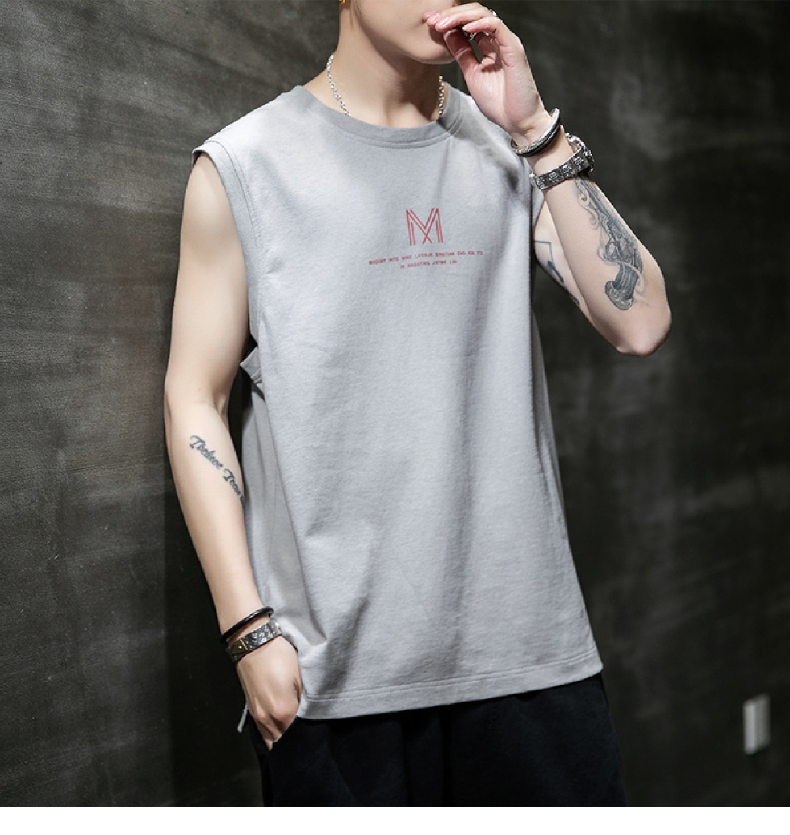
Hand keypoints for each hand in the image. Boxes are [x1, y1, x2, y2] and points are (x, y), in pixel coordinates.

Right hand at [236, 635, 301, 749]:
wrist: (254, 643)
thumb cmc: (280, 655)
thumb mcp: (301, 675)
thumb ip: (307, 701)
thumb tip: (312, 715)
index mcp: (283, 711)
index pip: (299, 735)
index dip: (310, 734)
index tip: (319, 731)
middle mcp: (268, 719)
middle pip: (285, 742)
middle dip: (297, 740)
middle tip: (310, 732)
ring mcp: (258, 717)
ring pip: (273, 741)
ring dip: (285, 739)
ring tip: (297, 732)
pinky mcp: (252, 712)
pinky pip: (264, 734)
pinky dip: (274, 735)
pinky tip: (283, 728)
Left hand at [425, 3, 550, 140]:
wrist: (517, 122)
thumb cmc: (499, 103)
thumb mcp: (472, 74)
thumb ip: (462, 54)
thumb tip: (447, 34)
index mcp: (489, 47)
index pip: (468, 23)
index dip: (448, 20)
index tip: (429, 24)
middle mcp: (498, 41)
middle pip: (474, 14)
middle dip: (450, 15)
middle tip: (431, 20)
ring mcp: (506, 43)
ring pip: (483, 15)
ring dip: (460, 17)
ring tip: (442, 24)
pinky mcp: (514, 48)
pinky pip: (496, 26)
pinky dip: (479, 24)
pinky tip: (464, 28)